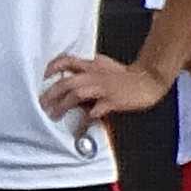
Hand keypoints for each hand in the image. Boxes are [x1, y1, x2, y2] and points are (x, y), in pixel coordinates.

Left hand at [38, 46, 167, 130]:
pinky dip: (83, 121)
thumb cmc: (126, 75)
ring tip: (53, 115)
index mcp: (92, 65)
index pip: (67, 61)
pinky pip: (93, 112)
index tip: (43, 75)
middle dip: (51, 93)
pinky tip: (77, 129)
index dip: (52, 67)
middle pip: (66, 81)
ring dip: (62, 105)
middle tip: (41, 103)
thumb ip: (87, 68)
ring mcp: (103, 88)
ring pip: (76, 93)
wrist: (150, 79)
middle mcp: (94, 75)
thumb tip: (68, 75)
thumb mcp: (104, 65)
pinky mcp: (111, 101)